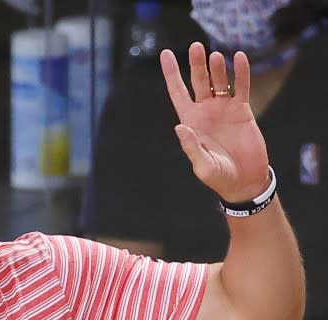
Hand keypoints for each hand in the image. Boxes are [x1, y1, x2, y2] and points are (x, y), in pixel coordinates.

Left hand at [161, 42, 269, 201]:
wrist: (244, 180)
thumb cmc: (219, 177)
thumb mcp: (202, 165)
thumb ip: (191, 147)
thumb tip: (180, 126)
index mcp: (190, 121)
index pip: (177, 92)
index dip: (172, 74)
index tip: (165, 54)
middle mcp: (205, 111)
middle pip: (198, 82)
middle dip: (196, 65)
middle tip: (195, 47)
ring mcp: (223, 109)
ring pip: (219, 81)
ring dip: (217, 68)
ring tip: (215, 56)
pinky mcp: (242, 110)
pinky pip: (241, 87)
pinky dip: (241, 72)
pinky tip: (239, 57)